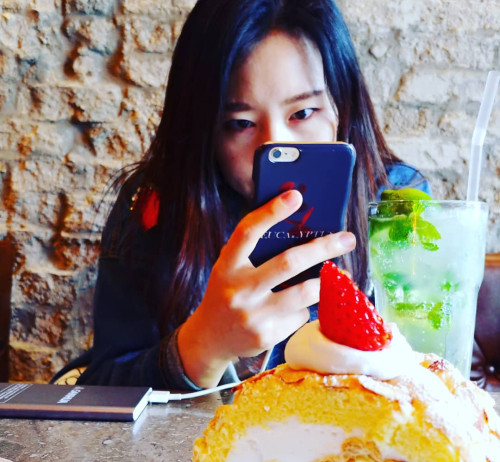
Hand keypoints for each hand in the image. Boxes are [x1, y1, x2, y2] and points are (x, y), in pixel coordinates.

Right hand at [178, 189, 355, 386]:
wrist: (210, 339)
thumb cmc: (227, 293)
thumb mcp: (230, 269)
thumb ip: (253, 252)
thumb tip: (299, 228)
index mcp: (227, 266)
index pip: (247, 232)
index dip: (271, 212)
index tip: (295, 195)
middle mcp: (238, 289)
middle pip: (288, 263)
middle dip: (323, 248)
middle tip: (347, 239)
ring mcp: (253, 315)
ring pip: (303, 293)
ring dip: (325, 281)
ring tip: (340, 274)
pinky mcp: (266, 336)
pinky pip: (299, 316)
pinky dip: (303, 308)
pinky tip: (296, 308)